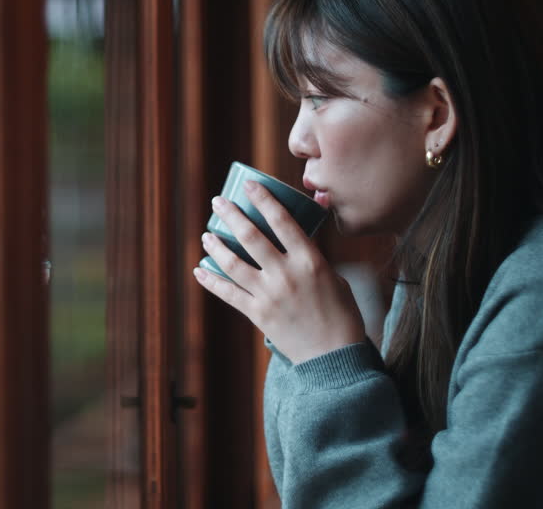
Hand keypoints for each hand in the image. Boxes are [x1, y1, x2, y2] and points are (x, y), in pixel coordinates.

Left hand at [193, 181, 364, 363]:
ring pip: (233, 263)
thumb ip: (312, 260)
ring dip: (216, 245)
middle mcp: (286, 274)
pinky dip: (211, 280)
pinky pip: (228, 293)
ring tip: (207, 234)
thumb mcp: (334, 279)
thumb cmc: (341, 316)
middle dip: (231, 214)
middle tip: (219, 202)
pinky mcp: (257, 315)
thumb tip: (295, 244)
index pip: (282, 220)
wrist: (335, 357)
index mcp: (310, 261)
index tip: (249, 184)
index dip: (263, 199)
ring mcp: (269, 295)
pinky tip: (200, 269)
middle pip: (251, 236)